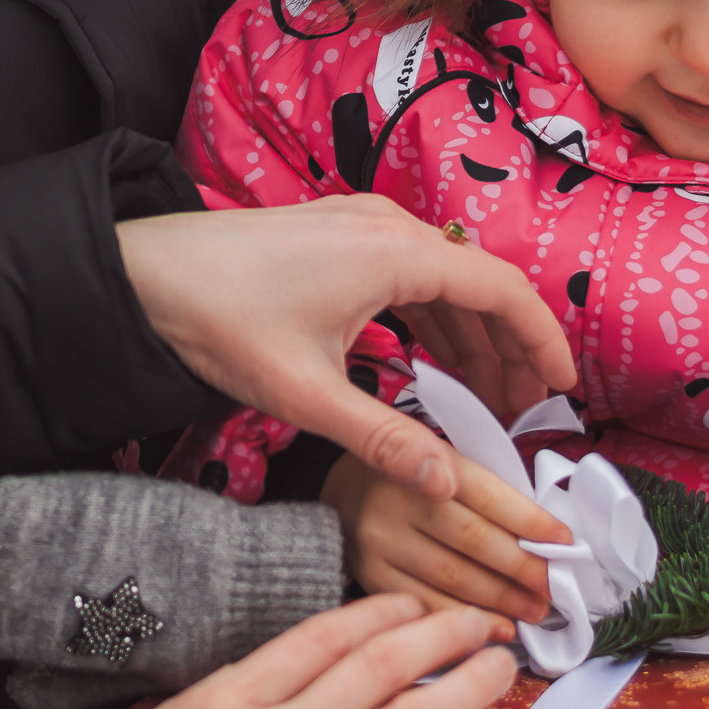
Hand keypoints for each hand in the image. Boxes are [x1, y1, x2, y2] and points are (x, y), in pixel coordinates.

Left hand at [119, 196, 574, 498]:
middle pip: (480, 286)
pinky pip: (410, 274)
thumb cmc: (220, 321)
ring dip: (471, 337)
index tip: (564, 391)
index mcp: (395, 253)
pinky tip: (432, 366)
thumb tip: (448, 484)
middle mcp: (388, 226)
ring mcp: (362, 224)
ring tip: (485, 401)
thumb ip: (384, 440)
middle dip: (509, 351)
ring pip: (445, 280)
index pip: (504, 292)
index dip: (543, 343)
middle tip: (524, 414)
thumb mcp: (307, 394)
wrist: (144, 273)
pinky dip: (432, 319)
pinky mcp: (338, 234)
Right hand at [322, 450, 570, 623]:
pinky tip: (498, 629)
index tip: (566, 542)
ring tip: (537, 610)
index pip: (488, 495)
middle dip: (524, 568)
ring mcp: (380, 542)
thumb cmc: (413, 476)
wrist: (341, 490)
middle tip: (558, 588)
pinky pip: (426, 606)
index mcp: (424, 461)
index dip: (531, 521)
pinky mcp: (370, 576)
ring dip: (503, 599)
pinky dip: (467, 621)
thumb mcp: (444, 461)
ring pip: (453, 578)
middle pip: (474, 540)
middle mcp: (397, 501)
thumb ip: (486, 490)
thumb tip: (547, 535)